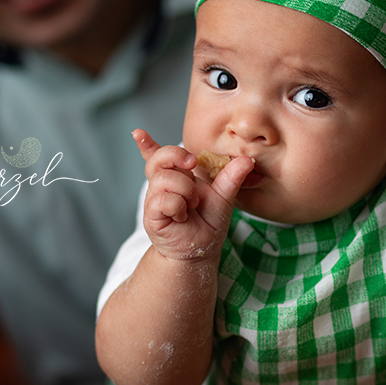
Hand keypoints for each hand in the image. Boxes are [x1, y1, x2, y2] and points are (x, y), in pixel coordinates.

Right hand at [133, 129, 253, 259]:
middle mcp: (163, 184)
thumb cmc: (209, 223)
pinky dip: (177, 206)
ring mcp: (155, 199)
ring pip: (164, 178)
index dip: (146, 144)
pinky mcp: (152, 214)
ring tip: (192, 205)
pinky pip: (162, 199)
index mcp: (178, 176)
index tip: (139, 133)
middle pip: (160, 158)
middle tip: (192, 164)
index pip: (158, 156)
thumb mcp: (224, 197)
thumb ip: (232, 177)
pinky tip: (181, 216)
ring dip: (185, 190)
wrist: (201, 251)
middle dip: (177, 155)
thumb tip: (247, 159)